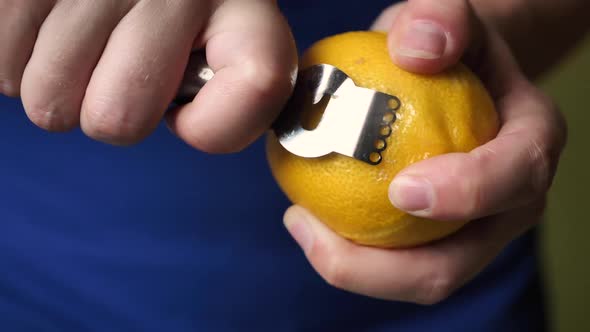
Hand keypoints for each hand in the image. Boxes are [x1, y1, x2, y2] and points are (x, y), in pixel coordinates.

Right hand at [0, 0, 296, 150]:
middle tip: (121, 70)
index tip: (192, 115)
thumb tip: (195, 125)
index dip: (213, 126)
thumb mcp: (227, 42)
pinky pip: (4, 72)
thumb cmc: (174, 13)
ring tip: (86, 42)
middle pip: (120, 119)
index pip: (259, 84)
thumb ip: (235, 92)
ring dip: (62, 88)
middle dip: (116, 112)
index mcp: (240, 2)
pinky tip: (51, 29)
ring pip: (51, 103)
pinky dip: (20, 63)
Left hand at [283, 0, 566, 303]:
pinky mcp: (435, 241)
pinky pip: (391, 263)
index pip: (515, 180)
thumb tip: (417, 52)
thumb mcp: (445, 15)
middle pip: (455, 263)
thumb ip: (440, 17)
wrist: (448, 74)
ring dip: (353, 269)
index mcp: (529, 146)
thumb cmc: (445, 45)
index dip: (466, 196)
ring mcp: (471, 230)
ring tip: (298, 223)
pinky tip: (305, 219)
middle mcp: (509, 202)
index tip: (399, 189)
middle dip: (382, 268)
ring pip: (417, 278)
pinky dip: (347, 255)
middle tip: (308, 226)